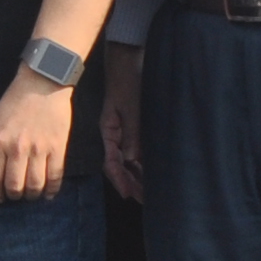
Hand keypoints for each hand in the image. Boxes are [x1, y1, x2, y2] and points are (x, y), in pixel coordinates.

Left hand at [0, 75, 73, 202]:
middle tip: (15, 197)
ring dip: (32, 195)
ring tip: (31, 196)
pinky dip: (52, 189)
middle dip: (14, 196)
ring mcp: (39, 149)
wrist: (43, 83)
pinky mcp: (58, 147)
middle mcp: (17, 148)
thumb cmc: (16, 99)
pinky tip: (48, 194)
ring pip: (35, 185)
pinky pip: (55, 175)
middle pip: (14, 185)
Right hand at [100, 43, 145, 204]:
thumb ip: (132, 132)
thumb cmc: (127, 80)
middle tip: (143, 200)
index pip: (111, 162)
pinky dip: (143, 162)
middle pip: (120, 165)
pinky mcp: (134, 125)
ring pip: (129, 159)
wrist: (128, 59)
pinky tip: (152, 170)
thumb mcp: (131, 106)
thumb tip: (132, 159)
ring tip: (149, 191)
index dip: (119, 180)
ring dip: (138, 175)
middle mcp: (115, 134)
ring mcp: (124, 130)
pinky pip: (136, 149)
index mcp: (109, 130)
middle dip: (130, 183)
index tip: (128, 195)